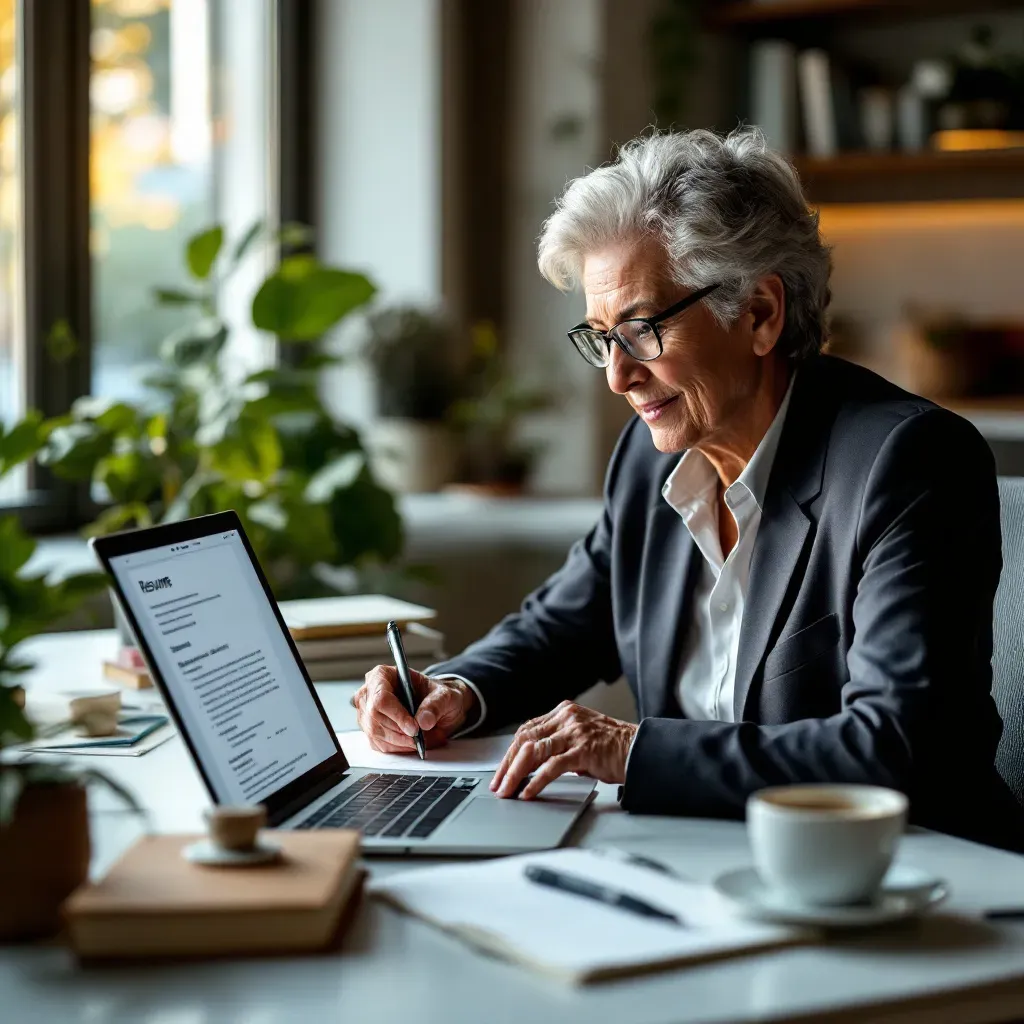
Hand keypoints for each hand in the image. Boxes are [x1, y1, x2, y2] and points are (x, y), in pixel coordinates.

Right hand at [352, 667, 477, 753]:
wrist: (438, 706)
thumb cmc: (437, 695)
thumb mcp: (444, 695)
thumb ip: (435, 705)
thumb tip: (423, 721)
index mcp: (383, 675)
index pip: (381, 697)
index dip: (396, 715)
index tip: (414, 728)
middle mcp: (370, 692)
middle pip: (375, 717)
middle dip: (401, 732)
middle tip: (422, 737)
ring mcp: (367, 712)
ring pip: (376, 733)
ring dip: (401, 742)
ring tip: (422, 740)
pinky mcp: (370, 730)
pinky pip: (379, 744)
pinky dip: (398, 748)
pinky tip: (412, 743)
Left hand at [491, 701, 637, 799]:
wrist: (641, 750)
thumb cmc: (612, 748)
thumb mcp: (580, 737)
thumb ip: (558, 743)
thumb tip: (532, 764)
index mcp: (563, 712)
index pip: (527, 730)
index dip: (510, 752)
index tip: (501, 771)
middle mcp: (566, 718)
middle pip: (525, 739)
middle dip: (507, 765)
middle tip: (498, 785)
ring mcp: (575, 732)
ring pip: (534, 751)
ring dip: (516, 774)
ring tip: (508, 791)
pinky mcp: (584, 750)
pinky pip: (552, 766)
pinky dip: (537, 781)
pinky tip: (529, 792)